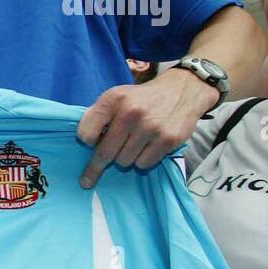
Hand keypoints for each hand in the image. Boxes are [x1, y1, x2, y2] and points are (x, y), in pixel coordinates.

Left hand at [76, 69, 219, 187]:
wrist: (182, 90)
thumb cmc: (141, 99)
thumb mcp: (116, 97)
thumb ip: (99, 116)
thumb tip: (85, 145)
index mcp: (113, 100)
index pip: (86, 134)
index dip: (86, 142)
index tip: (89, 145)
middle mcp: (130, 113)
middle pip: (105, 153)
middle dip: (98, 165)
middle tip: (88, 178)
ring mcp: (151, 127)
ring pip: (124, 162)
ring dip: (124, 158)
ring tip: (132, 145)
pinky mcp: (168, 139)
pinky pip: (143, 164)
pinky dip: (142, 161)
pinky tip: (147, 147)